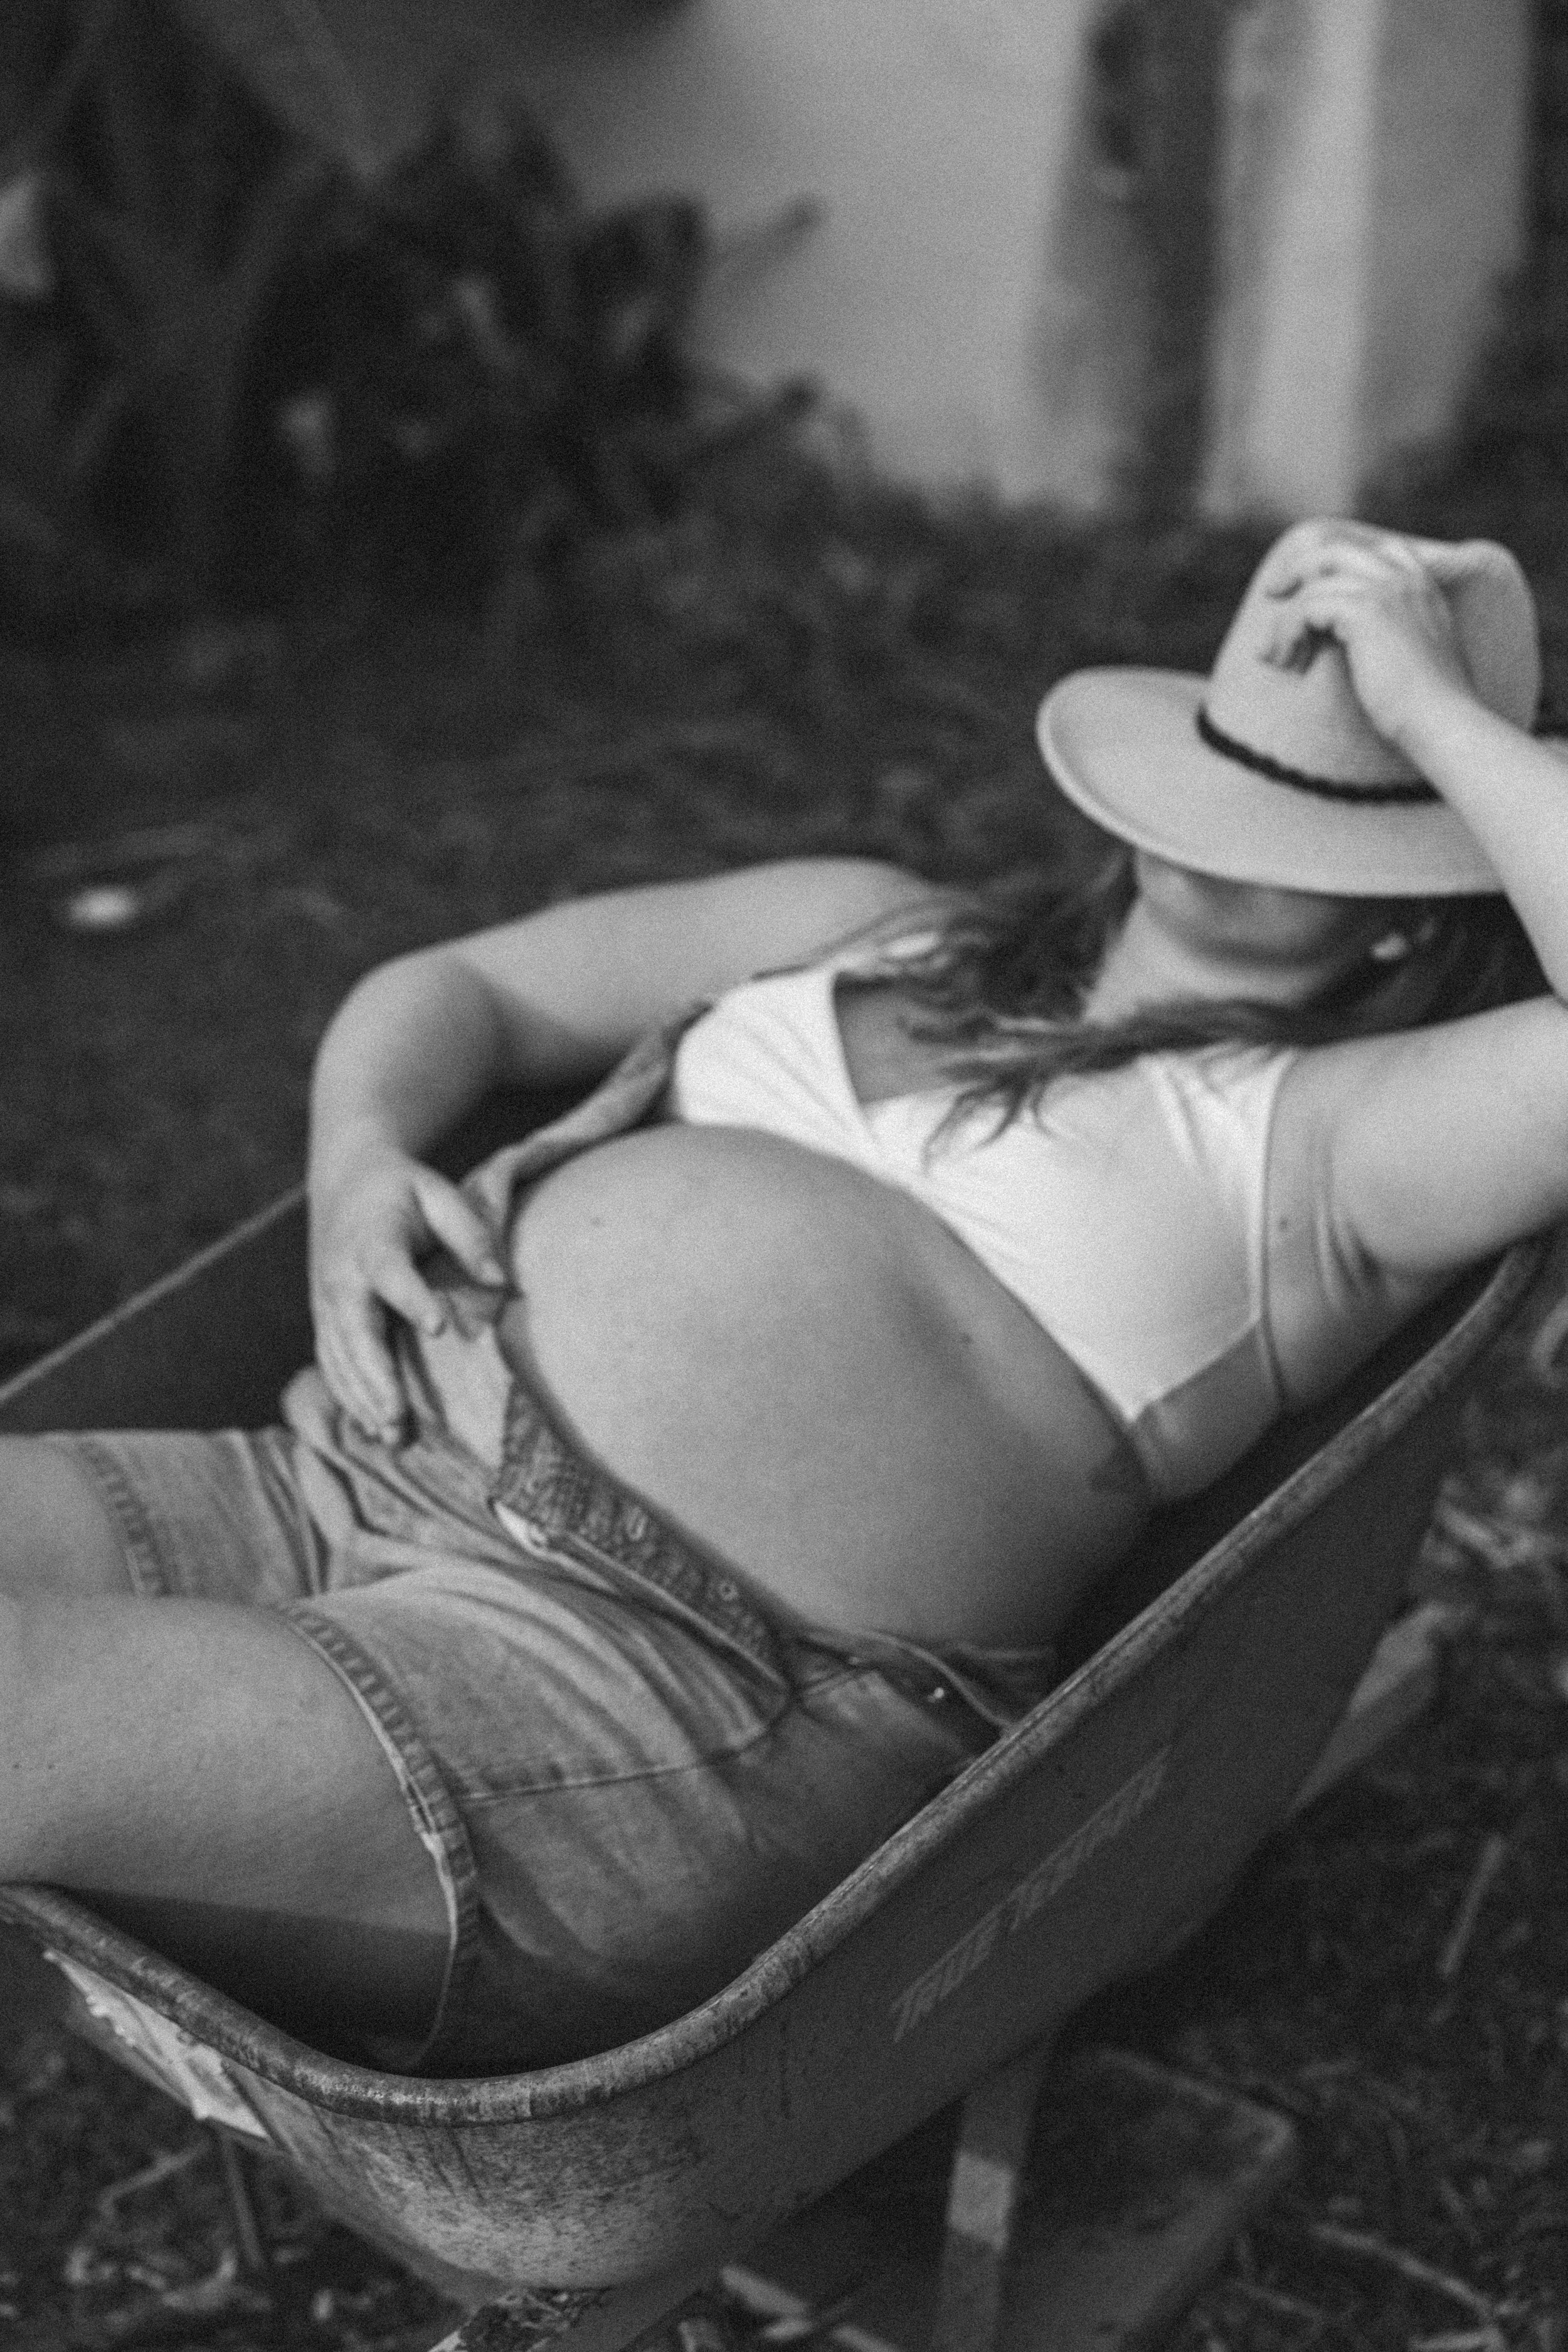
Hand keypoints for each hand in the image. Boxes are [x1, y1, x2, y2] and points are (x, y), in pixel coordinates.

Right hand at [309, 1145, 506, 1439]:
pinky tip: (370, 1427)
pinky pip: (332, 1362)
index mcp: (373, 1241)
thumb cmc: (403, 1189)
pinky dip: (348, 1395)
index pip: (391, 1273)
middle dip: (376, 1376)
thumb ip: (469, 1232)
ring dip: (362, 1398)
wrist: (345, 1180)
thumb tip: (502, 1281)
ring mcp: (327, 1302)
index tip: (440, 1326)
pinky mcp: (325, 1319)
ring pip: (340, 1356)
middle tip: (399, 1417)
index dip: (412, 1297)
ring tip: (392, 1437)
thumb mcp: (438, 1192)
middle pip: (355, 1331)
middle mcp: (342, 1276)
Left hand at [1256, 520, 1494, 753]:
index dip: (1337, 566)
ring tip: (1274, 657)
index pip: (1380, 551)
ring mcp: (1387, 592)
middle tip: (1272, 593)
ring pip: (1315, 582)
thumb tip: (1355, 646)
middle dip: (1298, 569)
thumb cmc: (1428, 712)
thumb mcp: (1415, 662)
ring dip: (1285, 620)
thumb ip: (1393, 639)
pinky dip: (1287, 631)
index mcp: (1424, 591)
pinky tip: (1289, 661)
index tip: (1309, 590)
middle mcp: (1407, 582)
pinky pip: (1307, 606)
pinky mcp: (1366, 612)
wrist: (1443, 724)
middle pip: (1337, 551)